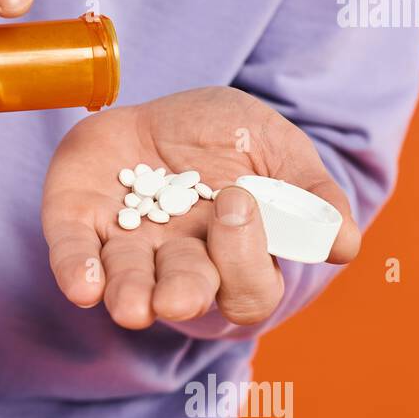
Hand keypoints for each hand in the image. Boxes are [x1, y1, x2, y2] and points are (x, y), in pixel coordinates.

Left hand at [42, 86, 361, 329]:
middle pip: (187, 294)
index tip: (240, 201)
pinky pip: (72, 253)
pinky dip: (76, 270)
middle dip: (183, 294)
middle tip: (176, 294)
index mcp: (236, 254)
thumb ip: (310, 195)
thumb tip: (345, 243)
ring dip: (128, 297)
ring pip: (128, 285)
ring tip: (131, 308)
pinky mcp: (77, 222)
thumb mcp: (278, 150)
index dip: (245, 258)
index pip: (248, 288)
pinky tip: (82, 287)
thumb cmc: (228, 138)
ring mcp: (127, 246)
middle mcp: (180, 262)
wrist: (161, 109)